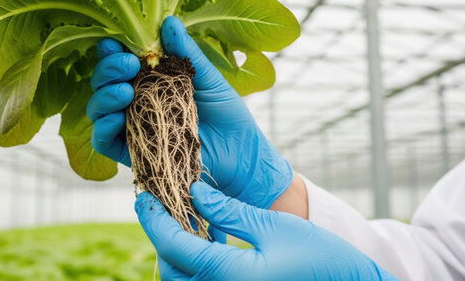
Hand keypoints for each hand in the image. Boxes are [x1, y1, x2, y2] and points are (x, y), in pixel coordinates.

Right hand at [87, 15, 291, 208]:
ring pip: (97, 110)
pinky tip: (117, 118)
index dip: (111, 51)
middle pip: (103, 83)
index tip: (117, 43)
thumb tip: (168, 21)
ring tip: (126, 91)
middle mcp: (134, 101)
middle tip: (129, 64)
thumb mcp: (207, 76)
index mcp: (149, 80)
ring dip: (104, 97)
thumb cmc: (226, 113)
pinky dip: (102, 128)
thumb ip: (185, 52)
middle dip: (108, 70)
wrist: (241, 153)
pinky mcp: (132, 153)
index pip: (119, 62)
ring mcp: (131, 127)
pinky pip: (103, 141)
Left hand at [135, 182, 398, 280]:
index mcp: (230, 276)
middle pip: (171, 268)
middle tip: (161, 207)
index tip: (143, 197)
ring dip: (175, 254)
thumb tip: (194, 192)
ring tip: (180, 223)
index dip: (154, 219)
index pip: (174, 246)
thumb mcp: (274, 226)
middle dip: (161, 237)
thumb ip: (228, 211)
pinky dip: (193, 268)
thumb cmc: (322, 259)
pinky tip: (202, 245)